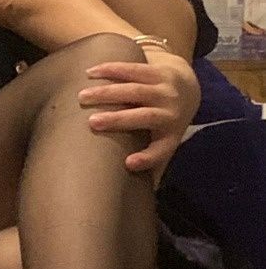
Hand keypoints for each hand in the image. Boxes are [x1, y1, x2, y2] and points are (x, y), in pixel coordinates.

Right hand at [78, 50, 200, 189]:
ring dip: (108, 92)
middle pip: (145, 116)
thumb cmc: (166, 124)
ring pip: (135, 89)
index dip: (147, 158)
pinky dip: (111, 70)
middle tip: (92, 123)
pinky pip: (132, 68)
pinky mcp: (156, 71)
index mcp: (171, 135)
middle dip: (119, 119)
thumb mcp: (165, 142)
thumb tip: (138, 199)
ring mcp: (164, 89)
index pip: (161, 150)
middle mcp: (170, 112)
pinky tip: (90, 73)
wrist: (187, 86)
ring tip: (82, 96)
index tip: (128, 164)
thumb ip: (151, 164)